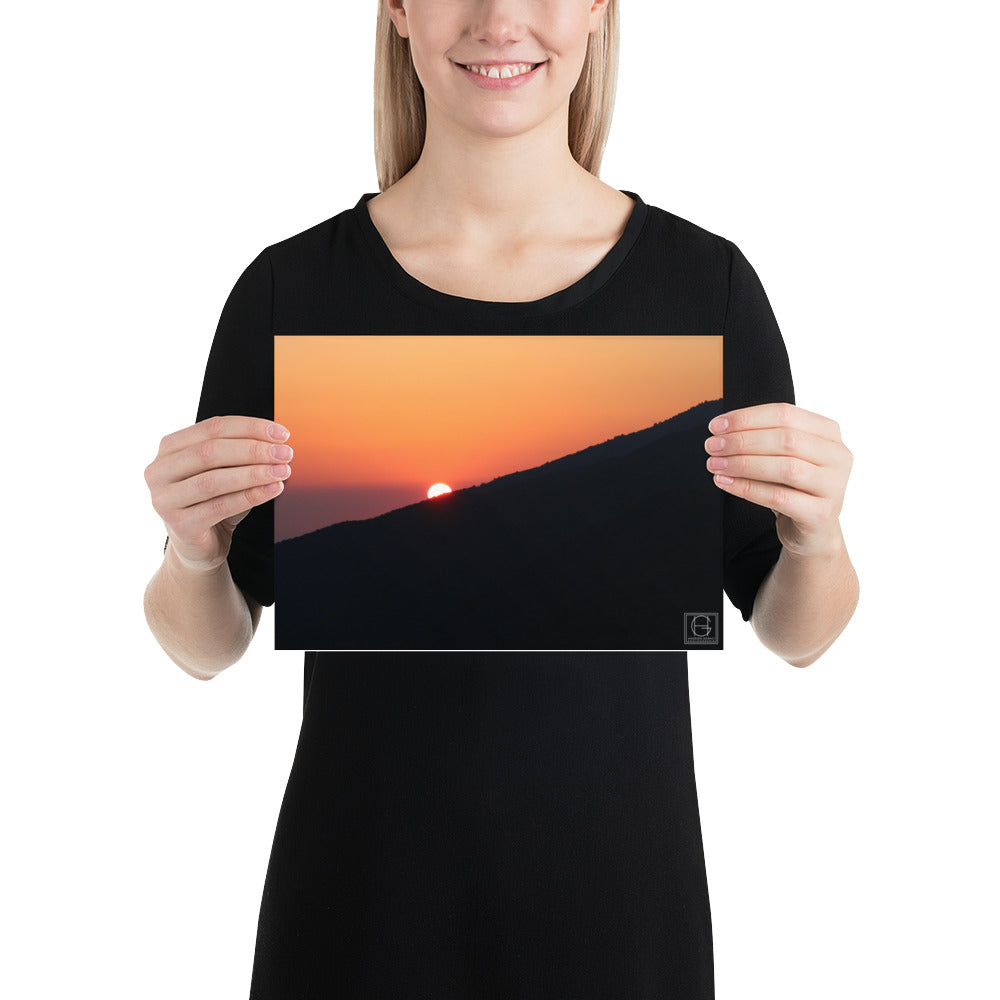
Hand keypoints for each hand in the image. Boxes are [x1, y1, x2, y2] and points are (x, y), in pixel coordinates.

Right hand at [145, 415, 292, 573]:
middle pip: (211, 452)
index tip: (282, 434)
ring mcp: (164, 499)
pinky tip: (273, 489)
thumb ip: (243, 453)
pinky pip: (220, 507)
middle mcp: (159, 471)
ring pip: (214, 480)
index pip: (213, 427)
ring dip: (254, 473)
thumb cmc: (214, 501)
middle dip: (253, 450)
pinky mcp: (178, 525)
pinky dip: (250, 496)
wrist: (200, 545)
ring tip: (283, 471)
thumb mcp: (226, 471)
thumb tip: (278, 443)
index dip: (250, 428)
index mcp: (169, 448)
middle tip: (285, 453)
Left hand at [704, 402, 852, 557]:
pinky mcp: (821, 513)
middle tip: (712, 446)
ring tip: (714, 464)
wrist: (812, 531)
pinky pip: (779, 497)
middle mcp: (837, 456)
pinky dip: (747, 488)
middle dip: (742, 441)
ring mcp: (834, 486)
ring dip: (743, 463)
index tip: (715, 426)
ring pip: (785, 467)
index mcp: (828, 432)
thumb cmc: (793, 488)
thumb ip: (762, 438)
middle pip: (786, 439)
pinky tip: (725, 482)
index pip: (785, 414)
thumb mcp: (782, 456)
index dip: (747, 418)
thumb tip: (721, 429)